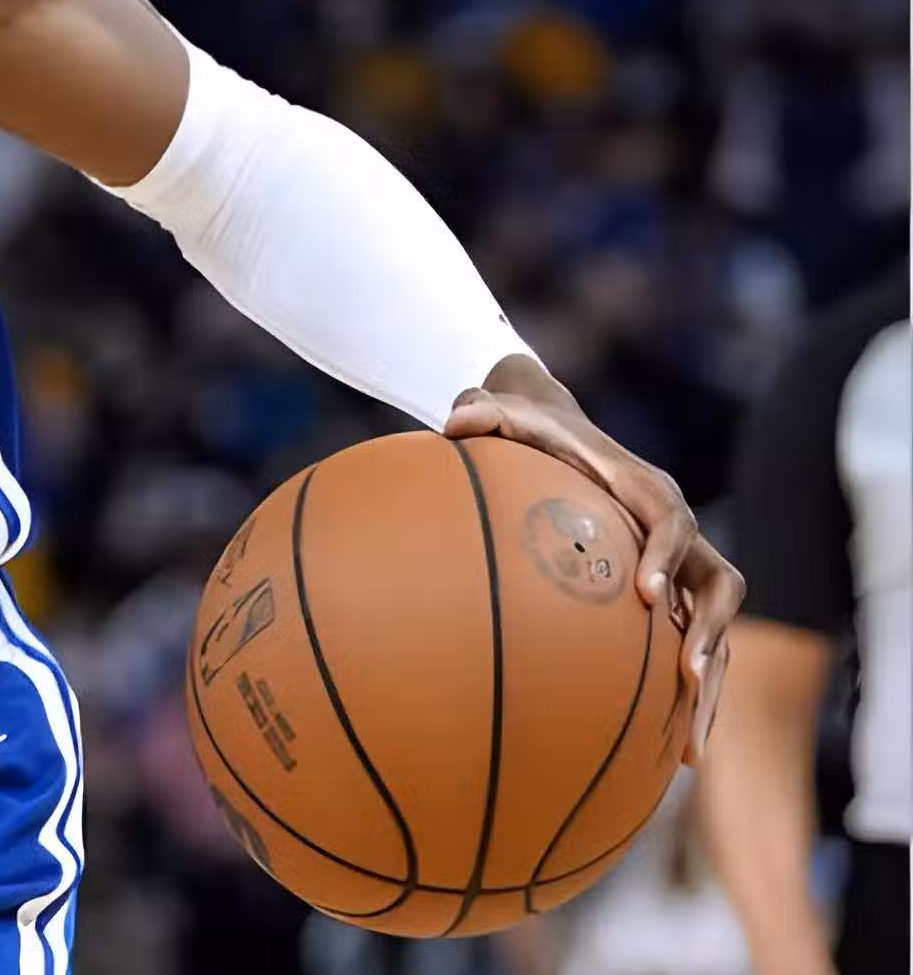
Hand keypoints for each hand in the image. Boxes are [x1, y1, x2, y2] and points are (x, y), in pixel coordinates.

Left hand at [443, 354, 743, 766]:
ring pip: (719, 634)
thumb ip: (484, 413)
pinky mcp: (678, 609)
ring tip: (695, 745)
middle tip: (688, 676)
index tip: (648, 593)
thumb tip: (452, 418)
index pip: (672, 521)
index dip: (668, 554)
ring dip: (712, 686)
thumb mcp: (508, 416)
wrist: (570, 443)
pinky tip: (676, 759)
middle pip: (721, 588)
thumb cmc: (535, 434)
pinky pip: (696, 656)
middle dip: (711, 633)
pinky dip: (691, 702)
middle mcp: (681, 537)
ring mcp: (686, 576)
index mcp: (645, 493)